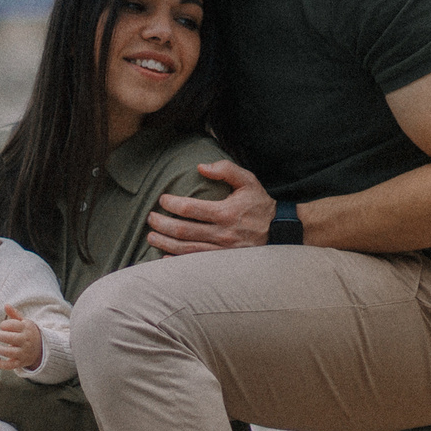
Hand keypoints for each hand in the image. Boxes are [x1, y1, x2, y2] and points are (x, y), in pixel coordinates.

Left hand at [0, 305, 41, 371]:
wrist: (41, 348)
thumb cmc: (28, 332)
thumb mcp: (24, 322)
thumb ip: (14, 314)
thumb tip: (5, 305)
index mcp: (26, 329)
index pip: (14, 325)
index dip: (5, 324)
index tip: (2, 325)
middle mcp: (25, 341)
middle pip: (10, 338)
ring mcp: (23, 353)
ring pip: (8, 352)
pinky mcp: (20, 363)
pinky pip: (10, 366)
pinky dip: (0, 364)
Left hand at [147, 159, 273, 253]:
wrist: (280, 230)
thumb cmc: (260, 204)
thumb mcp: (248, 180)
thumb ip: (225, 169)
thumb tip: (201, 166)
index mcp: (226, 212)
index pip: (190, 209)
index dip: (172, 205)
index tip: (162, 200)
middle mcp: (223, 234)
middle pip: (184, 231)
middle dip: (162, 225)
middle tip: (150, 218)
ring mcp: (223, 251)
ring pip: (186, 250)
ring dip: (165, 244)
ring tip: (151, 237)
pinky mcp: (223, 262)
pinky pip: (196, 264)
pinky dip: (178, 262)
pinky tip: (165, 257)